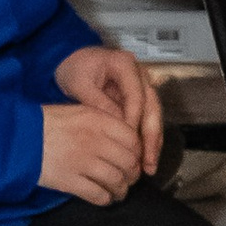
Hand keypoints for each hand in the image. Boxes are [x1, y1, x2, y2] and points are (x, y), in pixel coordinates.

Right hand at [39, 99, 145, 205]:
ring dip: (122, 189)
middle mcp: (94, 141)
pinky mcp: (69, 181)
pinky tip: (106, 199)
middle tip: (130, 177)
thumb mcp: (78, 111)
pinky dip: (106, 199)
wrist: (16, 137)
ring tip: (119, 191)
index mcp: (97, 121)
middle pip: (128, 162)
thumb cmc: (46, 123)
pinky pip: (98, 195)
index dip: (137, 152)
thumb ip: (103, 122)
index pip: (132, 139)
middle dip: (133, 173)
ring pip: (116, 180)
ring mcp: (82, 162)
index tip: (135, 158)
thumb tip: (125, 137)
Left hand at [57, 40, 163, 177]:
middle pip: (152, 108)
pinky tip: (145, 158)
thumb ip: (99, 103)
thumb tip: (118, 127)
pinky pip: (146, 120)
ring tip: (150, 166)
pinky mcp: (138, 98)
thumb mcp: (80, 84)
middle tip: (148, 162)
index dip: (134, 121)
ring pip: (154, 116)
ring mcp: (142, 86)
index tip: (128, 143)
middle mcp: (140, 75)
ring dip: (153, 142)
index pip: (137, 97)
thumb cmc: (74, 69)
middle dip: (151, 137)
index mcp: (126, 65)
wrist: (71, 60)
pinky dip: (146, 139)